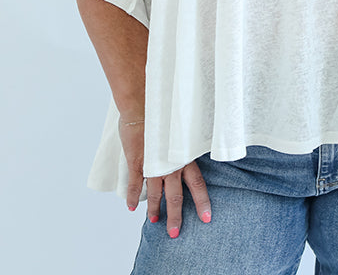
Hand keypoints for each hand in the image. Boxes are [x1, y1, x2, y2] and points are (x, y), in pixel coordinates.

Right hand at [119, 118, 211, 237]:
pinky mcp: (137, 162)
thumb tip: (195, 147)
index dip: (202, 202)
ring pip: (155, 193)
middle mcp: (171, 164)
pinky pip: (134, 184)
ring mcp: (153, 165)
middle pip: (176, 196)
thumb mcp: (183, 129)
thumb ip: (187, 142)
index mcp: (185, 157)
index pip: (197, 184)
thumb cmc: (164, 112)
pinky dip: (131, 197)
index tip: (207, 219)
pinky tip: (131, 207)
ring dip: (154, 209)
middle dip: (175, 216)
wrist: (143, 104)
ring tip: (155, 221)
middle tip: (175, 233)